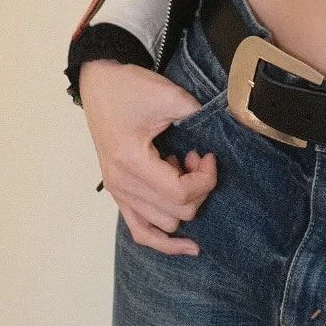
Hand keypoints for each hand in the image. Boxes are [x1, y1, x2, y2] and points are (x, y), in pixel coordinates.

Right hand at [78, 59, 218, 254]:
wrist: (99, 82)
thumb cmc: (130, 87)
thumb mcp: (170, 96)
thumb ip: (199, 118)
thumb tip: (225, 135)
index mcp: (131, 162)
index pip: (180, 194)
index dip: (206, 180)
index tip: (209, 157)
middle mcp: (121, 184)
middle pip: (176, 213)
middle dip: (198, 189)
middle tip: (198, 158)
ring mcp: (117, 192)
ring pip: (163, 226)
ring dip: (182, 203)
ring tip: (181, 171)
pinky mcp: (118, 192)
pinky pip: (140, 232)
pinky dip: (162, 241)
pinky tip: (186, 244)